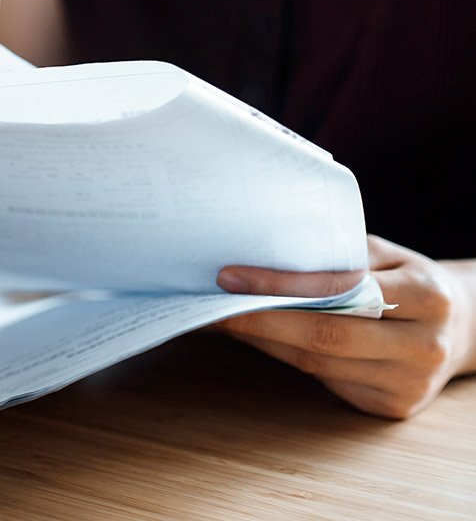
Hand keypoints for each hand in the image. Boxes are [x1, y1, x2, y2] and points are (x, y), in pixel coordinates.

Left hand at [215, 236, 475, 418]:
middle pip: (325, 337)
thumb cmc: (407, 279)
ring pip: (318, 364)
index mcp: (428, 296)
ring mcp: (409, 383)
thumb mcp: (383, 254)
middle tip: (211, 304)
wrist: (460, 328)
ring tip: (224, 319)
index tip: (229, 277)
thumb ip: (337, 256)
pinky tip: (258, 339)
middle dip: (259, 321)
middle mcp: (423, 345)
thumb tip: (261, 257)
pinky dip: (285, 357)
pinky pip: (325, 382)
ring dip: (264, 341)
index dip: (280, 286)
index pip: (341, 291)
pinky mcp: (391, 407)